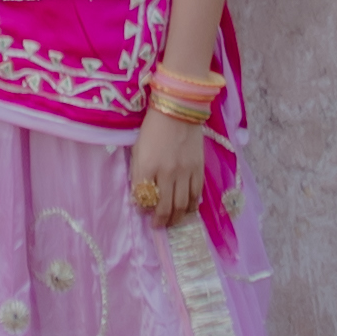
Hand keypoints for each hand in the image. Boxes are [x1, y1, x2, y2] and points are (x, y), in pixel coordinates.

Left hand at [127, 109, 203, 227]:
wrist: (177, 109)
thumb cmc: (152, 128)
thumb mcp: (137, 148)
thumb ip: (138, 173)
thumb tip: (139, 196)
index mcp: (147, 166)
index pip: (144, 198)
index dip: (143, 209)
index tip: (143, 212)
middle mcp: (166, 172)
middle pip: (165, 207)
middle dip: (160, 221)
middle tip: (157, 226)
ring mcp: (185, 172)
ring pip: (182, 205)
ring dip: (176, 218)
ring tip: (171, 222)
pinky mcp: (199, 169)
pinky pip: (196, 195)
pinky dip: (192, 206)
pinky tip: (188, 210)